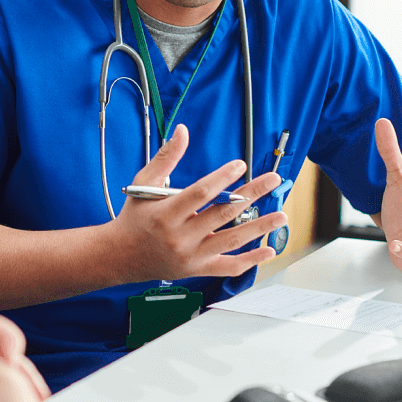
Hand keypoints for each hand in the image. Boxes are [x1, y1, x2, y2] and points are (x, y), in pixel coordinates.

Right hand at [108, 124, 287, 283]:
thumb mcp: (144, 183)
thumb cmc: (134, 216)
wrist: (120, 256)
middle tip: (273, 180)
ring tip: (281, 214)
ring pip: (232, 240)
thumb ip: (166, 157)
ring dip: (260, 227)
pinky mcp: (197, 269)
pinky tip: (269, 249)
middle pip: (223, 213)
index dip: (222, 178)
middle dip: (251, 194)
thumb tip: (182, 131)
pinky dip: (251, 260)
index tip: (241, 165)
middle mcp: (180, 236)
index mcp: (166, 213)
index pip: (200, 193)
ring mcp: (191, 255)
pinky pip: (228, 266)